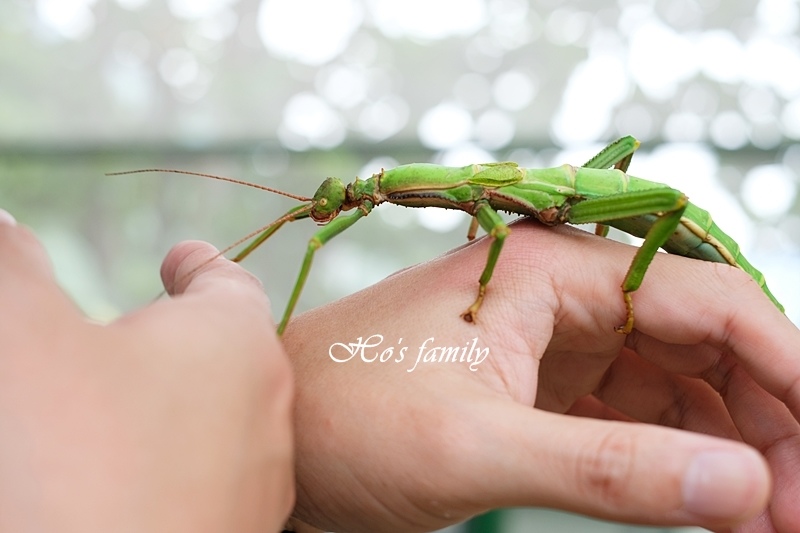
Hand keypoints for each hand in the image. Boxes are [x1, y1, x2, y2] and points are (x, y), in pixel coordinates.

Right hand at [0, 211, 293, 532]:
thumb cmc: (71, 454)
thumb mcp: (27, 339)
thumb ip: (19, 269)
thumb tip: (5, 226)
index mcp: (234, 336)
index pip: (227, 279)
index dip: (198, 263)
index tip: (180, 259)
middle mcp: (269, 402)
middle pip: (231, 348)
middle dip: (183, 335)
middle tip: (137, 334)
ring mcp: (266, 474)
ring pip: (228, 415)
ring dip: (184, 403)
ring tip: (127, 411)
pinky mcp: (248, 527)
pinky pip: (219, 474)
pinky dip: (184, 460)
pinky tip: (133, 476)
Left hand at [281, 220, 799, 532]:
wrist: (275, 435)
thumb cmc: (347, 417)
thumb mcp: (477, 446)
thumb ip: (611, 468)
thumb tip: (744, 489)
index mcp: (553, 273)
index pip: (704, 301)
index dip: (784, 366)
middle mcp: (561, 296)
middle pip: (699, 343)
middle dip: (761, 416)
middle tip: (794, 503)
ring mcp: (550, 345)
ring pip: (671, 382)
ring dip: (724, 442)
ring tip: (765, 514)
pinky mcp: (535, 390)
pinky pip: (628, 415)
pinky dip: (672, 457)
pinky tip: (703, 500)